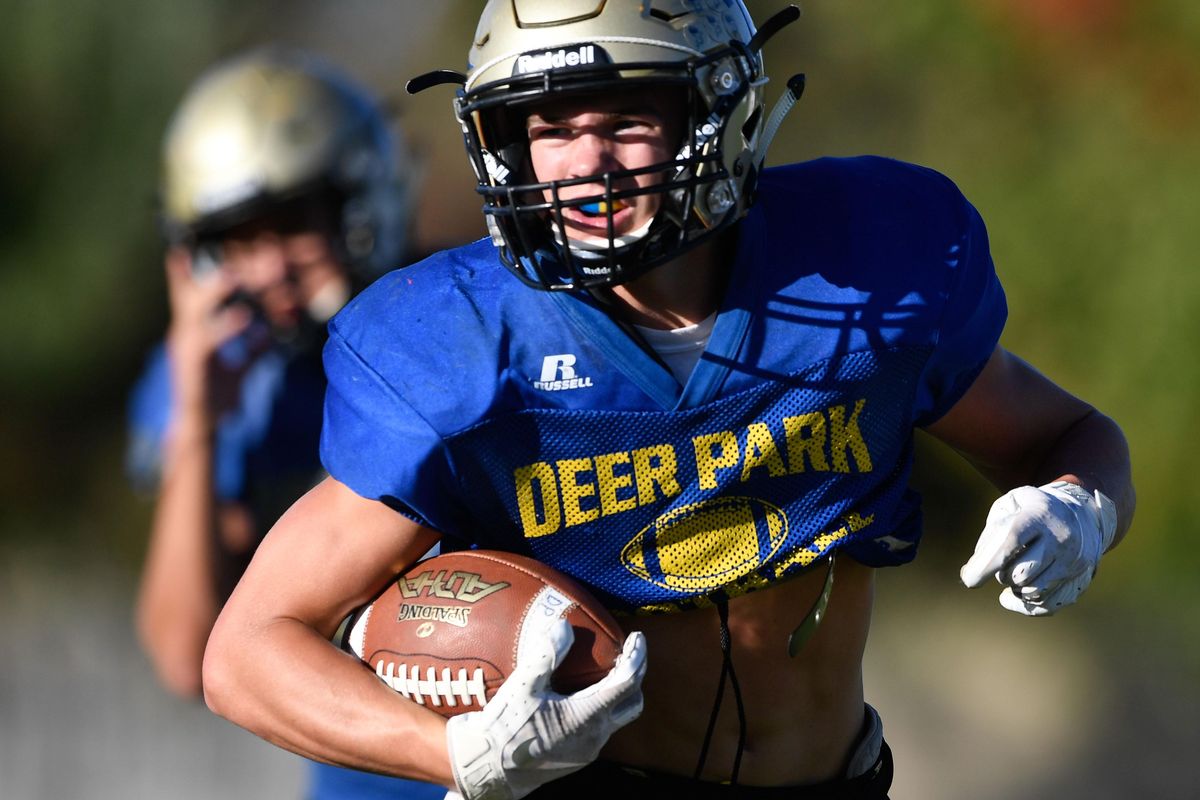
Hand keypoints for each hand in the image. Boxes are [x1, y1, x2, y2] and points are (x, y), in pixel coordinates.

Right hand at [163, 247, 255, 415]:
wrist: (201, 428)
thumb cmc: (217, 397)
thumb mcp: (241, 368)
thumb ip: (254, 349)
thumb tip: (268, 333)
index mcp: (195, 328)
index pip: (194, 288)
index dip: (201, 264)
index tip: (214, 240)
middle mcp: (185, 331)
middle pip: (198, 289)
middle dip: (223, 270)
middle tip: (250, 253)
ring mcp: (185, 347)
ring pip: (196, 308)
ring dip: (219, 288)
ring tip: (239, 272)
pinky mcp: (191, 366)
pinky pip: (207, 340)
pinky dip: (225, 327)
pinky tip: (244, 316)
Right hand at [444, 617, 645, 799]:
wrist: (490, 769)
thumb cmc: (505, 728)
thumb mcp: (523, 686)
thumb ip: (546, 655)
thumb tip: (564, 626)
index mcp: (587, 717)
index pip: (627, 683)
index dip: (637, 657)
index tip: (637, 637)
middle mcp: (595, 736)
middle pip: (632, 704)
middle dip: (635, 677)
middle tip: (624, 655)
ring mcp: (588, 750)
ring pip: (617, 719)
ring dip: (617, 695)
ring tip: (604, 672)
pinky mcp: (578, 758)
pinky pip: (600, 730)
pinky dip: (601, 709)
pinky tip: (581, 696)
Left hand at [960, 481, 1117, 615]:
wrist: (1081, 512)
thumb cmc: (1031, 510)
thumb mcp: (1008, 505)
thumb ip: (991, 532)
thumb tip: (980, 566)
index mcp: (1038, 516)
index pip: (1009, 544)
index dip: (985, 565)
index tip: (968, 579)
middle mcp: (1060, 539)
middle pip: (1020, 574)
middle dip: (1002, 574)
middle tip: (1003, 563)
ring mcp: (1073, 561)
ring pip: (1033, 592)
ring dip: (1016, 588)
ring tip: (1016, 572)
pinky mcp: (1079, 579)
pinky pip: (1047, 605)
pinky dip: (1026, 604)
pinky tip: (1017, 594)